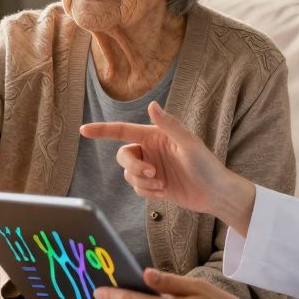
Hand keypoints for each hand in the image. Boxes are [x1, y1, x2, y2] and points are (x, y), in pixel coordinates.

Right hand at [79, 101, 255, 234]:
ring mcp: (151, 169)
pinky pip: (137, 190)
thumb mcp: (188, 143)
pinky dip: (148, 193)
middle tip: (152, 173)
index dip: (102, 130)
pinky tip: (165, 193)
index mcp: (154, 136)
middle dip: (133, 167)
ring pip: (128, 175)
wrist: (215, 194)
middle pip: (123, 156)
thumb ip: (168, 124)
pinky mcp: (153, 186)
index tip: (83, 130)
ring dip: (143, 182)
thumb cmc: (206, 165)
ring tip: (163, 185)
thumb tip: (151, 105)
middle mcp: (150, 151)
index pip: (122, 131)